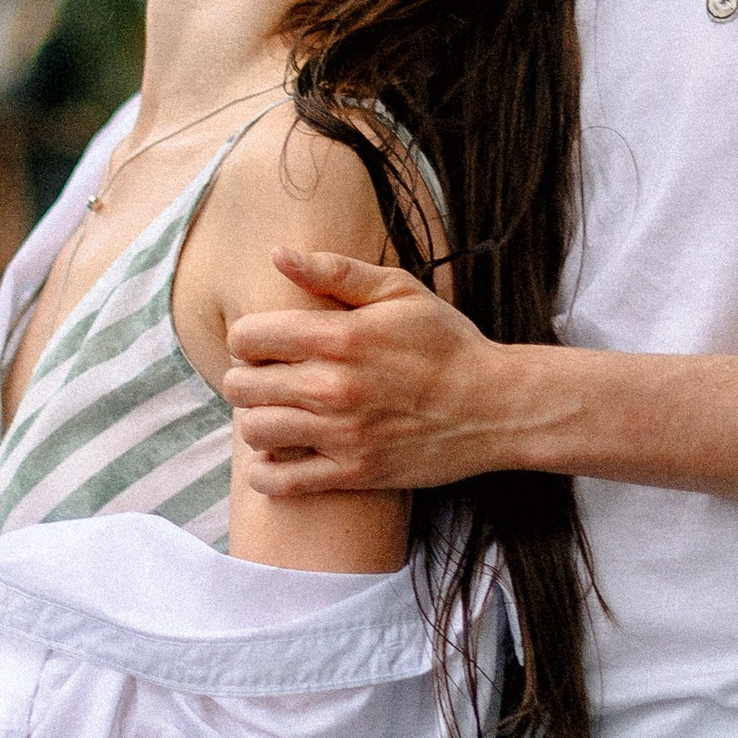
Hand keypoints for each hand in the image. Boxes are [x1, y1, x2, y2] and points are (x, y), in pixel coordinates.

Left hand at [223, 250, 519, 494]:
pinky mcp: (352, 473)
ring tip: (277, 414)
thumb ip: (335, 272)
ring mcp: (341, 434)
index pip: (248, 336)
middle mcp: (332, 386)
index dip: (249, 337)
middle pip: (242, 385)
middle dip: (248, 378)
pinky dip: (266, 473)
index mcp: (339, 336)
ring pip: (254, 431)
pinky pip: (280, 483)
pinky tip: (279, 456)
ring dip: (257, 421)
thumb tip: (278, 254)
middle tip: (269, 379)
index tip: (267, 344)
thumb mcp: (399, 291)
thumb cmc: (446, 343)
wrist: (495, 406)